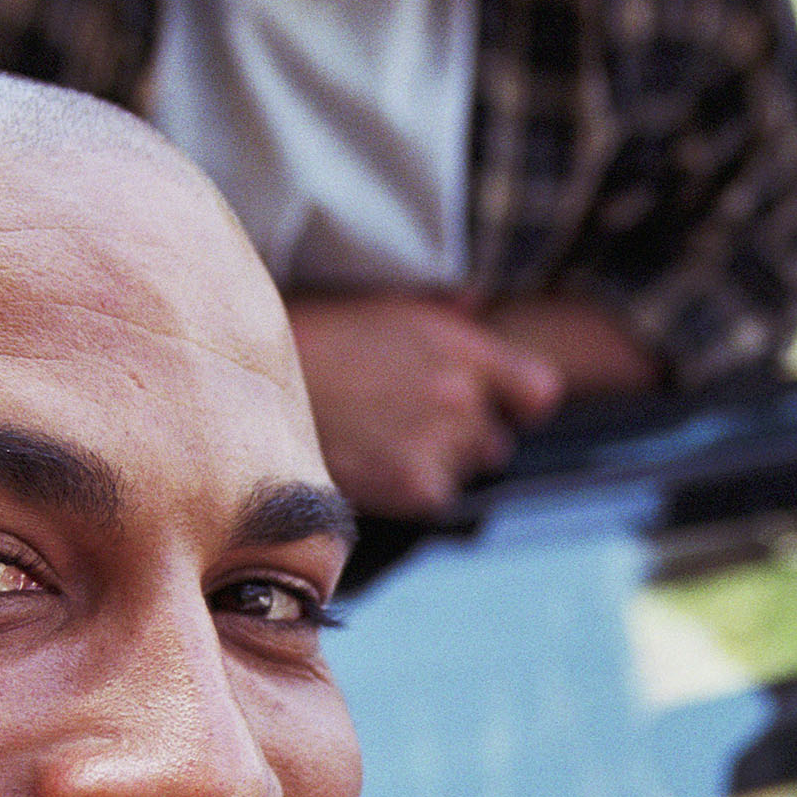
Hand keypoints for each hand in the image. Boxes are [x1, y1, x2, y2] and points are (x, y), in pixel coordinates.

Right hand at [286, 293, 564, 519]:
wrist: (255, 379)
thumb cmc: (316, 337)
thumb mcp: (385, 305)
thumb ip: (444, 310)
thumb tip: (475, 299)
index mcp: (462, 348)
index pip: (540, 392)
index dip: (517, 403)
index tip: (494, 405)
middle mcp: (461, 396)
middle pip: (494, 441)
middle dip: (461, 439)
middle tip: (404, 423)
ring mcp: (440, 442)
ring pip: (460, 473)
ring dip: (431, 464)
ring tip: (377, 438)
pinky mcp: (414, 485)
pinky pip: (433, 498)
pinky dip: (406, 489)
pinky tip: (369, 462)